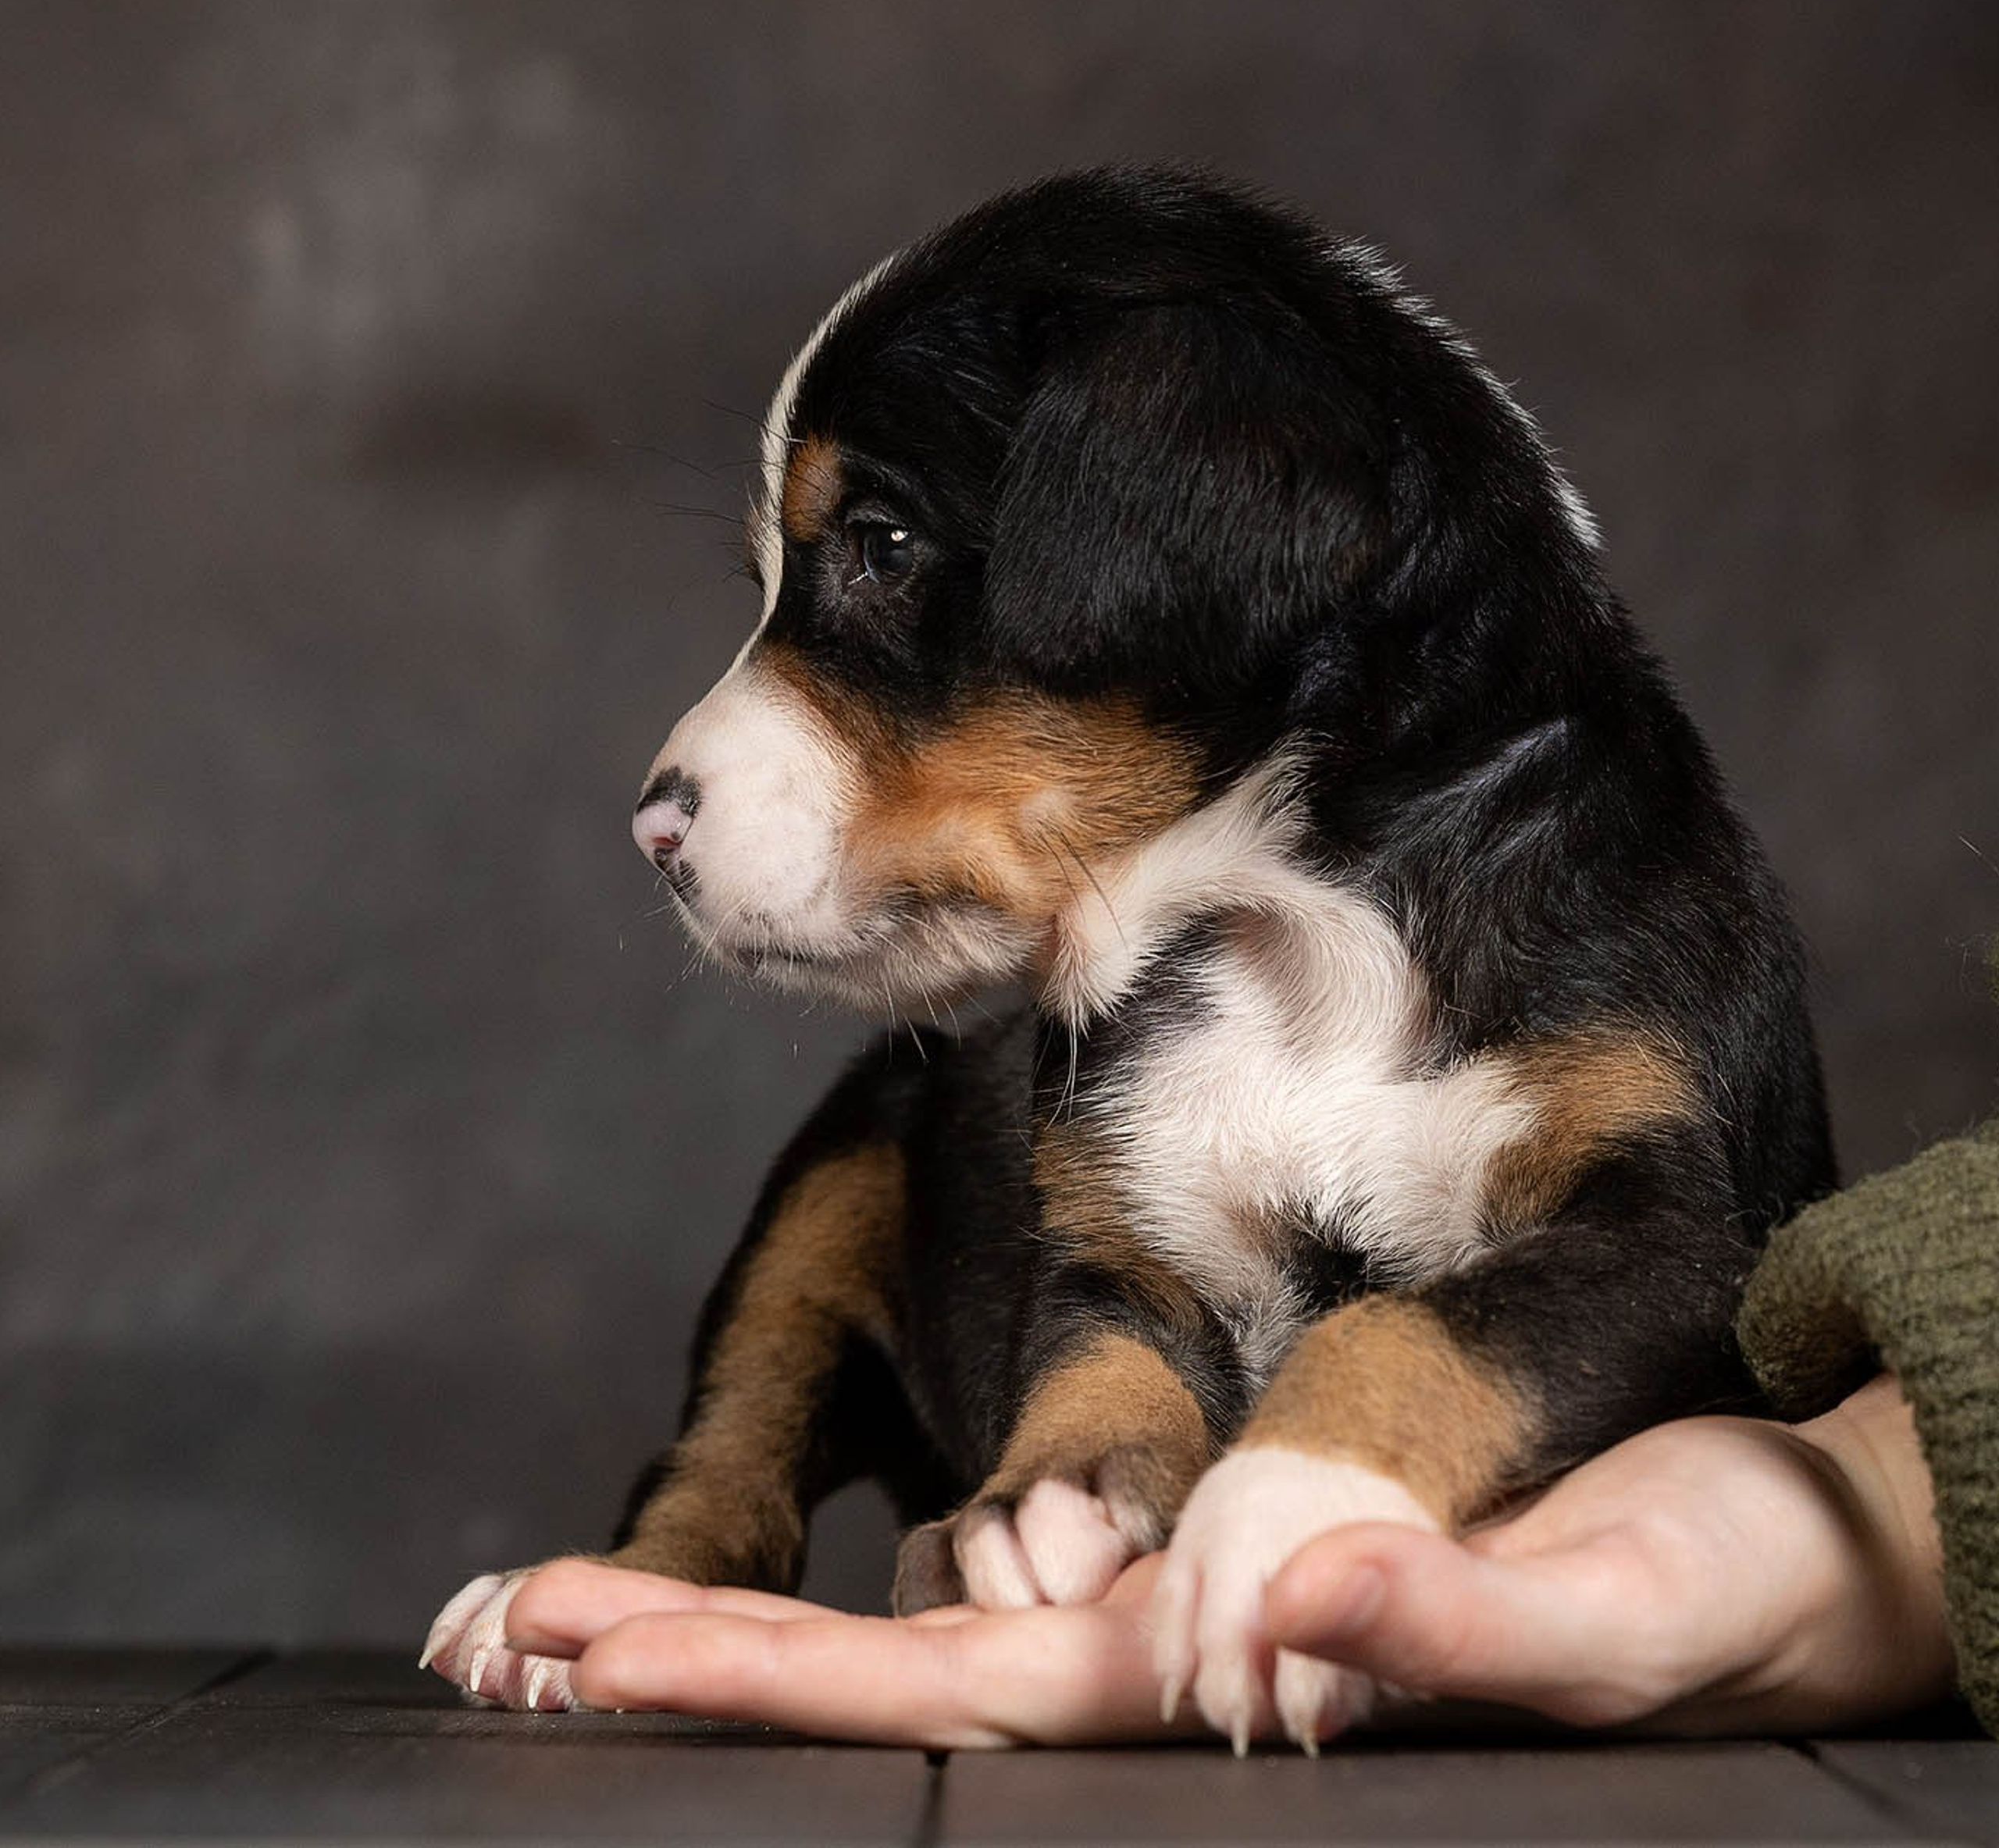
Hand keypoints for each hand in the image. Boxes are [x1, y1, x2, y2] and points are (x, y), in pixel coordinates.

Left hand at [476, 1376, 1952, 1743]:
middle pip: (905, 1675)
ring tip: (601, 1613)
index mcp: (1223, 1684)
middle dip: (709, 1660)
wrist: (1759, 1549)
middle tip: (526, 1636)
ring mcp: (1193, 1618)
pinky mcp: (1232, 1555)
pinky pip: (1040, 1564)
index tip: (603, 1653)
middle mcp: (1178, 1661)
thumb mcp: (1608, 1616)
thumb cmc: (1711, 1594)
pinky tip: (836, 1567)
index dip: (775, 1677)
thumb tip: (1287, 1632)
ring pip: (947, 1629)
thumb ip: (1457, 1624)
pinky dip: (904, 1566)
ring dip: (772, 1619)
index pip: (960, 1697)